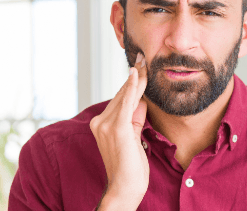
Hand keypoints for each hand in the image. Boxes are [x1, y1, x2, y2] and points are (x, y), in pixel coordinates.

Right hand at [90, 53, 148, 209]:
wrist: (125, 188)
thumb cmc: (131, 167)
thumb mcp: (134, 137)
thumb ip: (136, 118)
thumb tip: (142, 99)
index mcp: (102, 124)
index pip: (120, 99)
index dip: (131, 83)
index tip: (139, 67)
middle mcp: (100, 122)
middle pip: (122, 95)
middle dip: (135, 76)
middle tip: (143, 57)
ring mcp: (106, 125)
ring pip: (126, 96)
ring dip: (137, 78)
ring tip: (145, 62)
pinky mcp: (117, 128)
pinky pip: (126, 103)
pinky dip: (131, 87)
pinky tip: (136, 74)